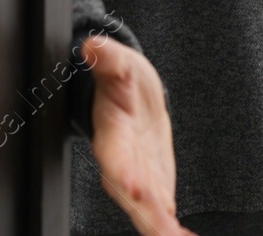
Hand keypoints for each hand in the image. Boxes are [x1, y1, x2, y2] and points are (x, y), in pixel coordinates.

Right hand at [82, 34, 196, 235]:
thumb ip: (107, 60)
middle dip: (146, 214)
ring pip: (147, 210)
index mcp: (113, 135)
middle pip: (132, 194)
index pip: (115, 156)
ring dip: (159, 227)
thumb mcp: (118, 65)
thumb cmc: (121, 84)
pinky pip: (161, 212)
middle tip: (163, 231)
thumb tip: (93, 45)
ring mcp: (139, 178)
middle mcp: (123, 163)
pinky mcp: (154, 186)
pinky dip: (170, 229)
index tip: (133, 189)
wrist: (129, 99)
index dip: (124, 172)